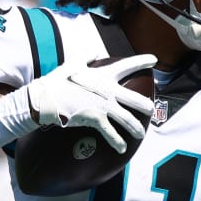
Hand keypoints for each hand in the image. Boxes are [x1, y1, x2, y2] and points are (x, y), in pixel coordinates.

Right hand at [24, 53, 156, 152]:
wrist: (46, 98)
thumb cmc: (58, 81)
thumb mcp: (73, 63)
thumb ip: (86, 56)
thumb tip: (95, 51)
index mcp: (104, 75)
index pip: (126, 65)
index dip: (141, 61)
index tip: (154, 59)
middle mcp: (108, 90)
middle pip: (134, 98)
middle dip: (145, 105)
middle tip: (151, 109)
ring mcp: (103, 105)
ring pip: (126, 119)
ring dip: (135, 128)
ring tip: (141, 134)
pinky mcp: (95, 118)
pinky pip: (110, 133)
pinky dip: (117, 142)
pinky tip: (122, 149)